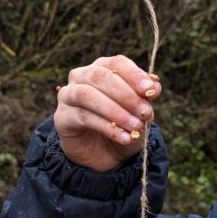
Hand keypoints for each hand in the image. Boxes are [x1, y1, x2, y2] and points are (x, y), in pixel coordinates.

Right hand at [54, 55, 161, 171]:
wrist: (106, 154)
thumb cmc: (124, 125)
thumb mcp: (140, 112)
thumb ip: (146, 98)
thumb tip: (155, 86)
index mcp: (103, 68)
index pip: (117, 63)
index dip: (134, 75)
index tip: (151, 91)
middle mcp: (82, 76)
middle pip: (100, 76)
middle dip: (126, 95)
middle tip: (145, 112)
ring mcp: (68, 95)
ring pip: (87, 94)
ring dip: (115, 111)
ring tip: (135, 126)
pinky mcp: (61, 117)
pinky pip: (83, 117)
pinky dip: (107, 128)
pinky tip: (124, 137)